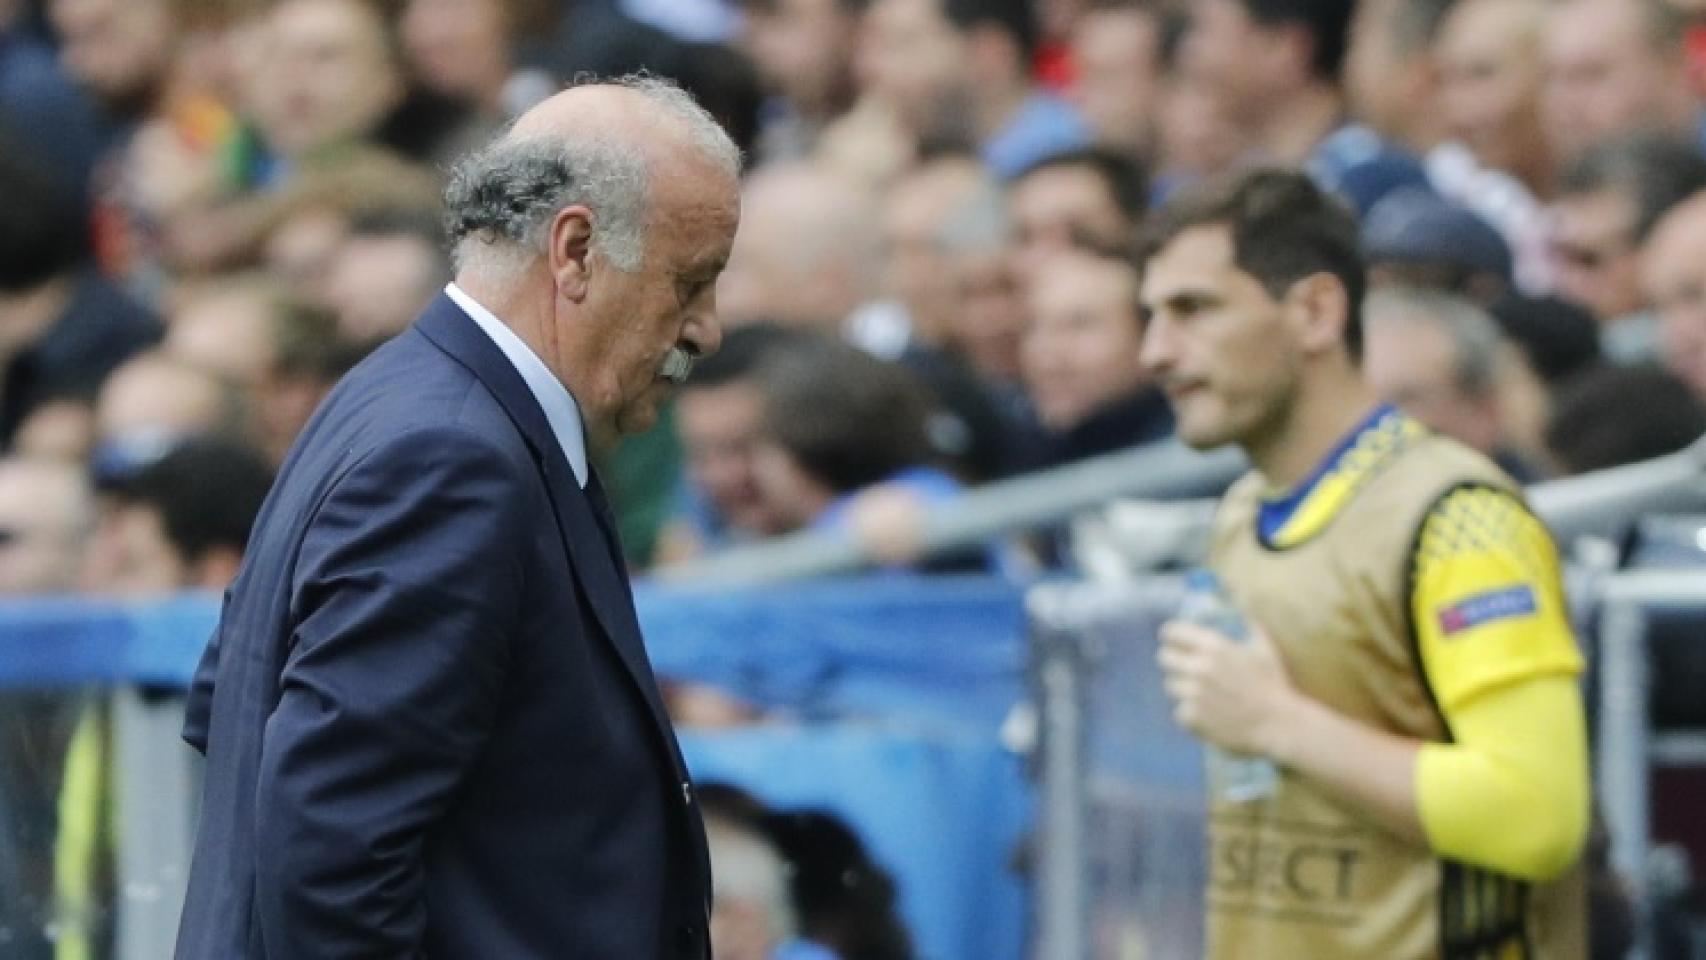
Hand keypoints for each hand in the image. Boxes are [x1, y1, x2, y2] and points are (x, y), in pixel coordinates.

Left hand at [1157, 618, 1297, 758]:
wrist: (1279, 725)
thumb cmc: (1274, 686)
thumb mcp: (1265, 650)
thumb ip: (1251, 627)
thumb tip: (1245, 611)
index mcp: (1214, 646)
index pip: (1172, 632)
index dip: (1171, 636)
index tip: (1172, 641)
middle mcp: (1199, 667)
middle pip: (1164, 658)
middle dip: (1175, 662)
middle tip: (1187, 671)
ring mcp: (1193, 693)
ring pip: (1171, 685)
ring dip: (1183, 689)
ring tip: (1205, 696)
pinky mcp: (1192, 716)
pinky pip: (1180, 711)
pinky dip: (1191, 713)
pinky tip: (1210, 715)